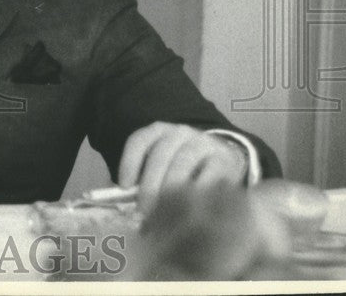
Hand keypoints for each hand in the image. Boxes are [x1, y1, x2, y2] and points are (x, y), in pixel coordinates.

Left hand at [118, 122, 247, 214]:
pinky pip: (207, 176)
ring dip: (170, 191)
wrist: (224, 159)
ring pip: (182, 163)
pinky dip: (196, 193)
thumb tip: (121, 203)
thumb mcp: (160, 166)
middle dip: (149, 185)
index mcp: (158, 131)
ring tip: (163, 214)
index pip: (139, 141)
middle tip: (143, 210)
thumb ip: (141, 180)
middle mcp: (179, 132)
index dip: (129, 162)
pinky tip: (188, 210)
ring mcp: (202, 143)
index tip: (124, 187)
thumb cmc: (182, 167)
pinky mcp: (223, 159)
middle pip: (159, 155)